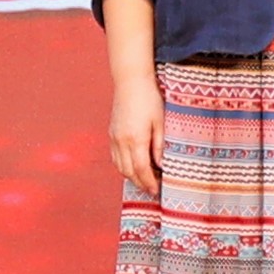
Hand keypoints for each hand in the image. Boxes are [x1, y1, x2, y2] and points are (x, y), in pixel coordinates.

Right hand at [107, 79, 163, 193]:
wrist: (130, 82)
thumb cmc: (149, 99)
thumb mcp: (161, 122)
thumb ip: (160, 145)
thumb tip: (161, 165)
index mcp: (136, 139)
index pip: (141, 169)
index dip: (148, 182)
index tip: (156, 190)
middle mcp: (122, 141)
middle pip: (128, 171)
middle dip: (140, 183)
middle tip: (151, 190)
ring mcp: (114, 137)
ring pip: (119, 166)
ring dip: (131, 177)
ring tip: (143, 181)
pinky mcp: (111, 134)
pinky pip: (114, 157)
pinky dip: (122, 166)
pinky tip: (132, 167)